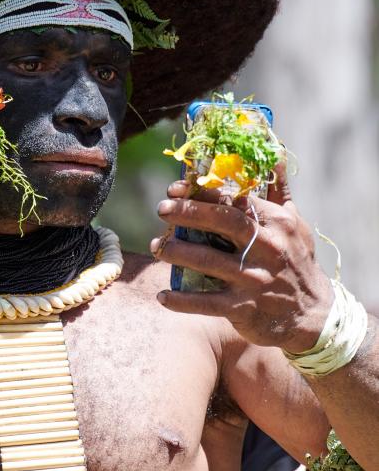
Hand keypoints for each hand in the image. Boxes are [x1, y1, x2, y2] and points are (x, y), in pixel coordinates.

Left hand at [151, 162, 332, 352]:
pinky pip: (206, 303)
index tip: (177, 187)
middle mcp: (267, 248)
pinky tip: (162, 296)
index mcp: (277, 223)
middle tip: (162, 209)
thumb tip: (274, 154)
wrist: (315, 315)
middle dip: (188, 213)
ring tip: (156, 246)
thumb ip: (278, 190)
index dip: (204, 192)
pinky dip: (182, 301)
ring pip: (208, 262)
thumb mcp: (295, 224)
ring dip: (177, 252)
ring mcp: (255, 279)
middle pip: (222, 223)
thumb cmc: (297, 262)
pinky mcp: (245, 308)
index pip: (236, 200)